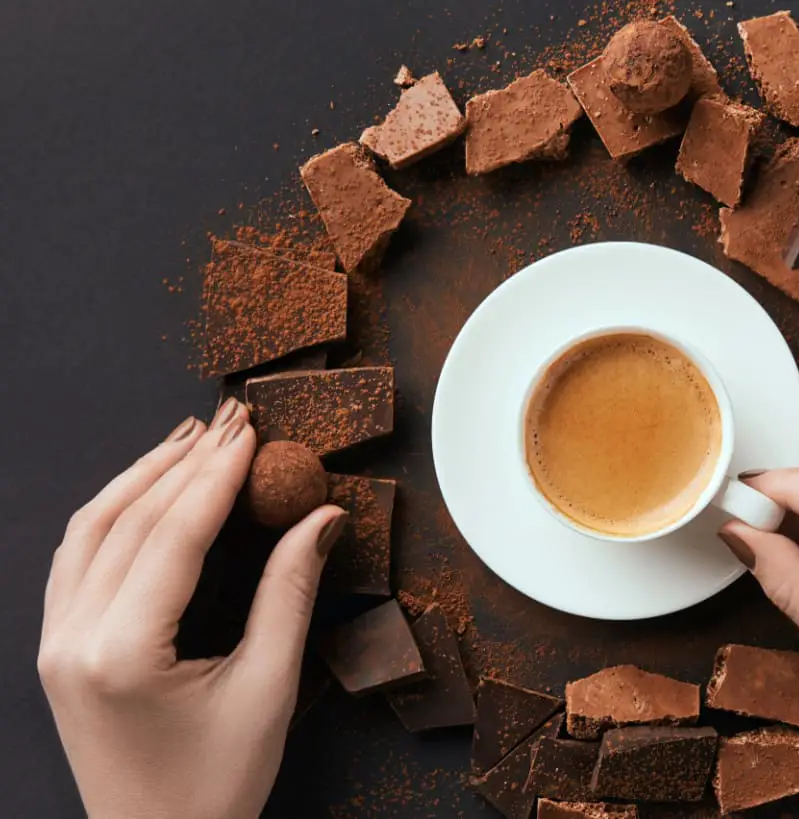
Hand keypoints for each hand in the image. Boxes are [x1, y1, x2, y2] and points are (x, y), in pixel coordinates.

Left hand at [38, 399, 346, 818]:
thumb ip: (289, 592)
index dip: (219, 475)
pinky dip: (114, 511)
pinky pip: (78, 557)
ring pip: (90, 529)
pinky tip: (147, 489)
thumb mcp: (268, 688)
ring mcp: (56, 643)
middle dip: (186, 461)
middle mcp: (73, 640)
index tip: (254, 431)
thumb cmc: (215, 786)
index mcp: (122, 653)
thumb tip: (321, 517)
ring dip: (143, 476)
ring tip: (194, 437)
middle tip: (234, 417)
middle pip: (128, 520)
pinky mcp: (60, 648)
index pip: (173, 534)